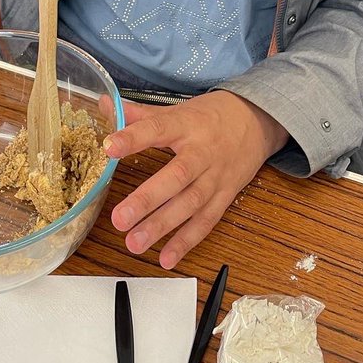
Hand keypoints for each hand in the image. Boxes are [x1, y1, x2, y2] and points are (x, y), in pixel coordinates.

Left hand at [103, 91, 287, 269]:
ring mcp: (216, 176)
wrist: (258, 120)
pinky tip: (166, 258)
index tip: (110, 147)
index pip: (158, 129)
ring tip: (134, 242)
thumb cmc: (212, 115)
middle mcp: (202, 152)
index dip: (134, 137)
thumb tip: (105, 105)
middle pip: (177, 176)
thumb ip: (141, 114)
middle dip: (148, 199)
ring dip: (163, 226)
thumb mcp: (178, 109)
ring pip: (191, 203)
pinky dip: (187, 241)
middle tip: (120, 219)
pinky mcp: (226, 195)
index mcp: (187, 124)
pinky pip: (207, 221)